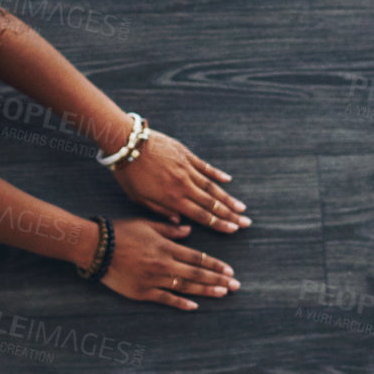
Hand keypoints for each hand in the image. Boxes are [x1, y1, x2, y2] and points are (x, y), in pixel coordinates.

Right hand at [98, 218, 238, 309]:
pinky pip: (165, 299)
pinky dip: (181, 302)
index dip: (215, 264)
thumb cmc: (120, 233)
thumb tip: (189, 231)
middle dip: (218, 280)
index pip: (197, 257)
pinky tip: (194, 306)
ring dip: (206, 291)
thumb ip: (169, 229)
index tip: (229, 270)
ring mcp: (153, 279)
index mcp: (166, 247)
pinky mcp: (142, 292)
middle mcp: (163, 264)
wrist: (95, 248)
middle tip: (236, 286)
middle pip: (197, 274)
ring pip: (185, 287)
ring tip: (222, 293)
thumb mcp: (146, 224)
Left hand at [112, 130, 249, 232]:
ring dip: (228, 197)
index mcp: (172, 198)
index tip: (233, 229)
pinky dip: (217, 174)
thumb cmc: (128, 174)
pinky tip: (228, 180)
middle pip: (211, 203)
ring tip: (241, 207)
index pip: (201, 215)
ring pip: (212, 186)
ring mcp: (186, 168)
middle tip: (246, 222)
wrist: (127, 144)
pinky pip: (205, 167)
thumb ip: (160, 211)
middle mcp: (183, 185)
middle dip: (230, 214)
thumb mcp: (138, 198)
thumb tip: (179, 222)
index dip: (219, 224)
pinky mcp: (185, 154)